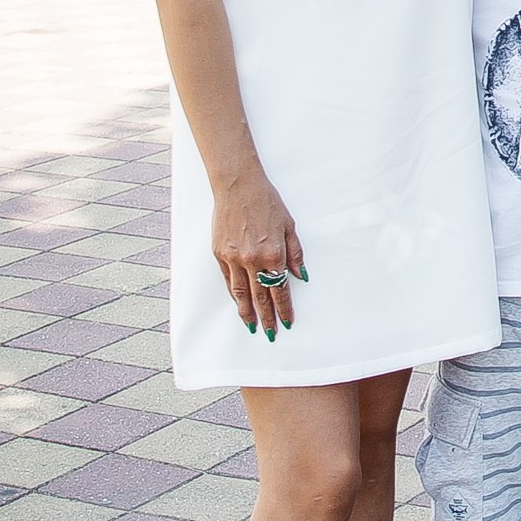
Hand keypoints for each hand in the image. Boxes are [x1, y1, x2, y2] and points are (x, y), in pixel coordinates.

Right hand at [213, 166, 304, 341]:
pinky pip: (228, 280)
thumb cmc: (267, 202)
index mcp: (273, 254)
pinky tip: (239, 303)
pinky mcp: (220, 253)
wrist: (238, 186)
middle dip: (267, 317)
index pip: (280, 290)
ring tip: (252, 326)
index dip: (284, 308)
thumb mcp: (289, 225)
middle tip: (270, 334)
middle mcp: (252, 260)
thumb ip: (295, 253)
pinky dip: (234, 294)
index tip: (287, 322)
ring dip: (247, 312)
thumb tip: (301, 276)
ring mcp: (234, 258)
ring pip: (241, 293)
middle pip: (260, 297)